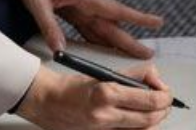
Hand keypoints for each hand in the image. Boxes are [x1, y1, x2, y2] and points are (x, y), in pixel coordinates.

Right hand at [18, 63, 171, 129]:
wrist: (48, 104)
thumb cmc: (76, 88)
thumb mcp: (105, 75)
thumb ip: (135, 75)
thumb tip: (158, 82)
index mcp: (105, 94)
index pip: (150, 100)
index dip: (166, 97)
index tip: (167, 94)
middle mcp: (103, 117)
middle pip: (150, 119)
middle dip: (163, 111)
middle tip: (163, 105)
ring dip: (155, 126)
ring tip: (153, 117)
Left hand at [22, 0, 163, 58]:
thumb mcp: (37, 3)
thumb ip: (49, 26)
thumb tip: (58, 49)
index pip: (117, 10)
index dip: (138, 18)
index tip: (158, 22)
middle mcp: (85, 4)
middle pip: (112, 26)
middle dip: (131, 41)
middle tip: (149, 54)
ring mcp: (79, 8)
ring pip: (102, 30)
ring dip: (115, 44)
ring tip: (131, 58)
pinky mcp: (70, 10)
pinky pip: (87, 29)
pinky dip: (96, 41)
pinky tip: (103, 51)